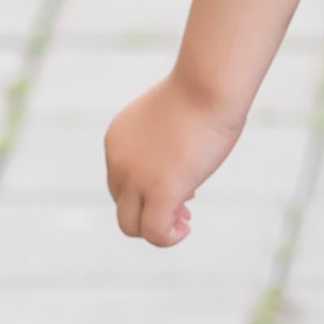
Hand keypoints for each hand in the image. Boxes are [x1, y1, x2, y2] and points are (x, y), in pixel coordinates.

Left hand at [104, 73, 239, 248]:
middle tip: (185, 208)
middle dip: (151, 209)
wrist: (207, 86)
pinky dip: (167, 238)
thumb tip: (176, 176)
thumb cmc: (200, 94)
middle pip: (122, 203)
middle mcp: (117, 161)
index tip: (181, 187)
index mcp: (116, 141)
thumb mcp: (170, 121)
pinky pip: (154, 232)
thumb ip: (164, 145)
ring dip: (156, 229)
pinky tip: (185, 228)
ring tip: (182, 224)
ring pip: (130, 225)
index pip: (121, 180)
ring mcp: (135, 178)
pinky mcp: (159, 191)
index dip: (147, 190)